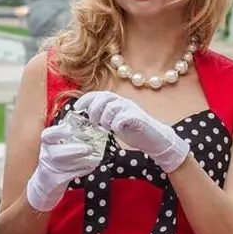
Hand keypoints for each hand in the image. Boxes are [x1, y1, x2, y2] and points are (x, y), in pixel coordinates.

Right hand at [24, 123, 105, 211]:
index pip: (48, 134)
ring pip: (70, 165)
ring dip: (85, 161)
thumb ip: (66, 136)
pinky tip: (91, 165)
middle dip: (76, 150)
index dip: (61, 131)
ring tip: (96, 157)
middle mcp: (46, 155)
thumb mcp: (55, 146)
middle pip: (58, 153)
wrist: (45, 182)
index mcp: (46, 143)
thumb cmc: (54, 160)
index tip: (73, 130)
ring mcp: (51, 169)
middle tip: (90, 148)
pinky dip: (85, 169)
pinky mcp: (58, 180)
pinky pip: (75, 174)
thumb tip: (86, 125)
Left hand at [75, 90, 190, 172]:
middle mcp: (124, 102)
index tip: (77, 108)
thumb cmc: (133, 131)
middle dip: (94, 109)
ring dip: (104, 119)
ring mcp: (131, 109)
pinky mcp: (137, 118)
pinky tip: (116, 131)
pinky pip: (121, 119)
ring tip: (106, 128)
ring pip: (111, 107)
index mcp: (118, 101)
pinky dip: (115, 125)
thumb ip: (103, 117)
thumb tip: (86, 117)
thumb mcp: (114, 122)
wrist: (155, 139)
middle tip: (93, 122)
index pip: (99, 94)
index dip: (86, 99)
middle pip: (104, 97)